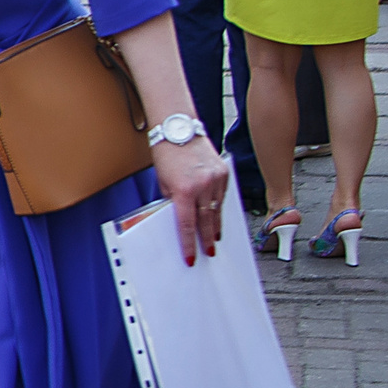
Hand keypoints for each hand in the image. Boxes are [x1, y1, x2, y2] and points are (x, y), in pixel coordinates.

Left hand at [152, 135, 230, 264]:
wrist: (179, 129)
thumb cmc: (166, 155)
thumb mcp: (162, 182)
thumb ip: (171, 201)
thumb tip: (179, 218)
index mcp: (183, 190)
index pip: (187, 225)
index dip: (189, 244)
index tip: (191, 258)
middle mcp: (203, 185)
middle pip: (206, 221)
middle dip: (207, 239)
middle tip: (209, 252)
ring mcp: (216, 178)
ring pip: (217, 209)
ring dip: (215, 225)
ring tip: (214, 238)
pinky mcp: (224, 172)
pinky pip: (223, 195)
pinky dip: (219, 206)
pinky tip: (217, 216)